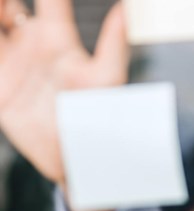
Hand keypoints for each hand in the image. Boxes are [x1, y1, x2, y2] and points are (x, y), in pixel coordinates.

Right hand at [0, 0, 128, 184]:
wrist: (74, 155)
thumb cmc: (98, 116)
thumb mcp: (107, 79)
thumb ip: (114, 44)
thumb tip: (124, 9)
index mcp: (58, 38)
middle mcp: (32, 44)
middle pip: (9, 5)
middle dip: (6, 1)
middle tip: (7, 6)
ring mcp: (11, 61)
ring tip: (0, 20)